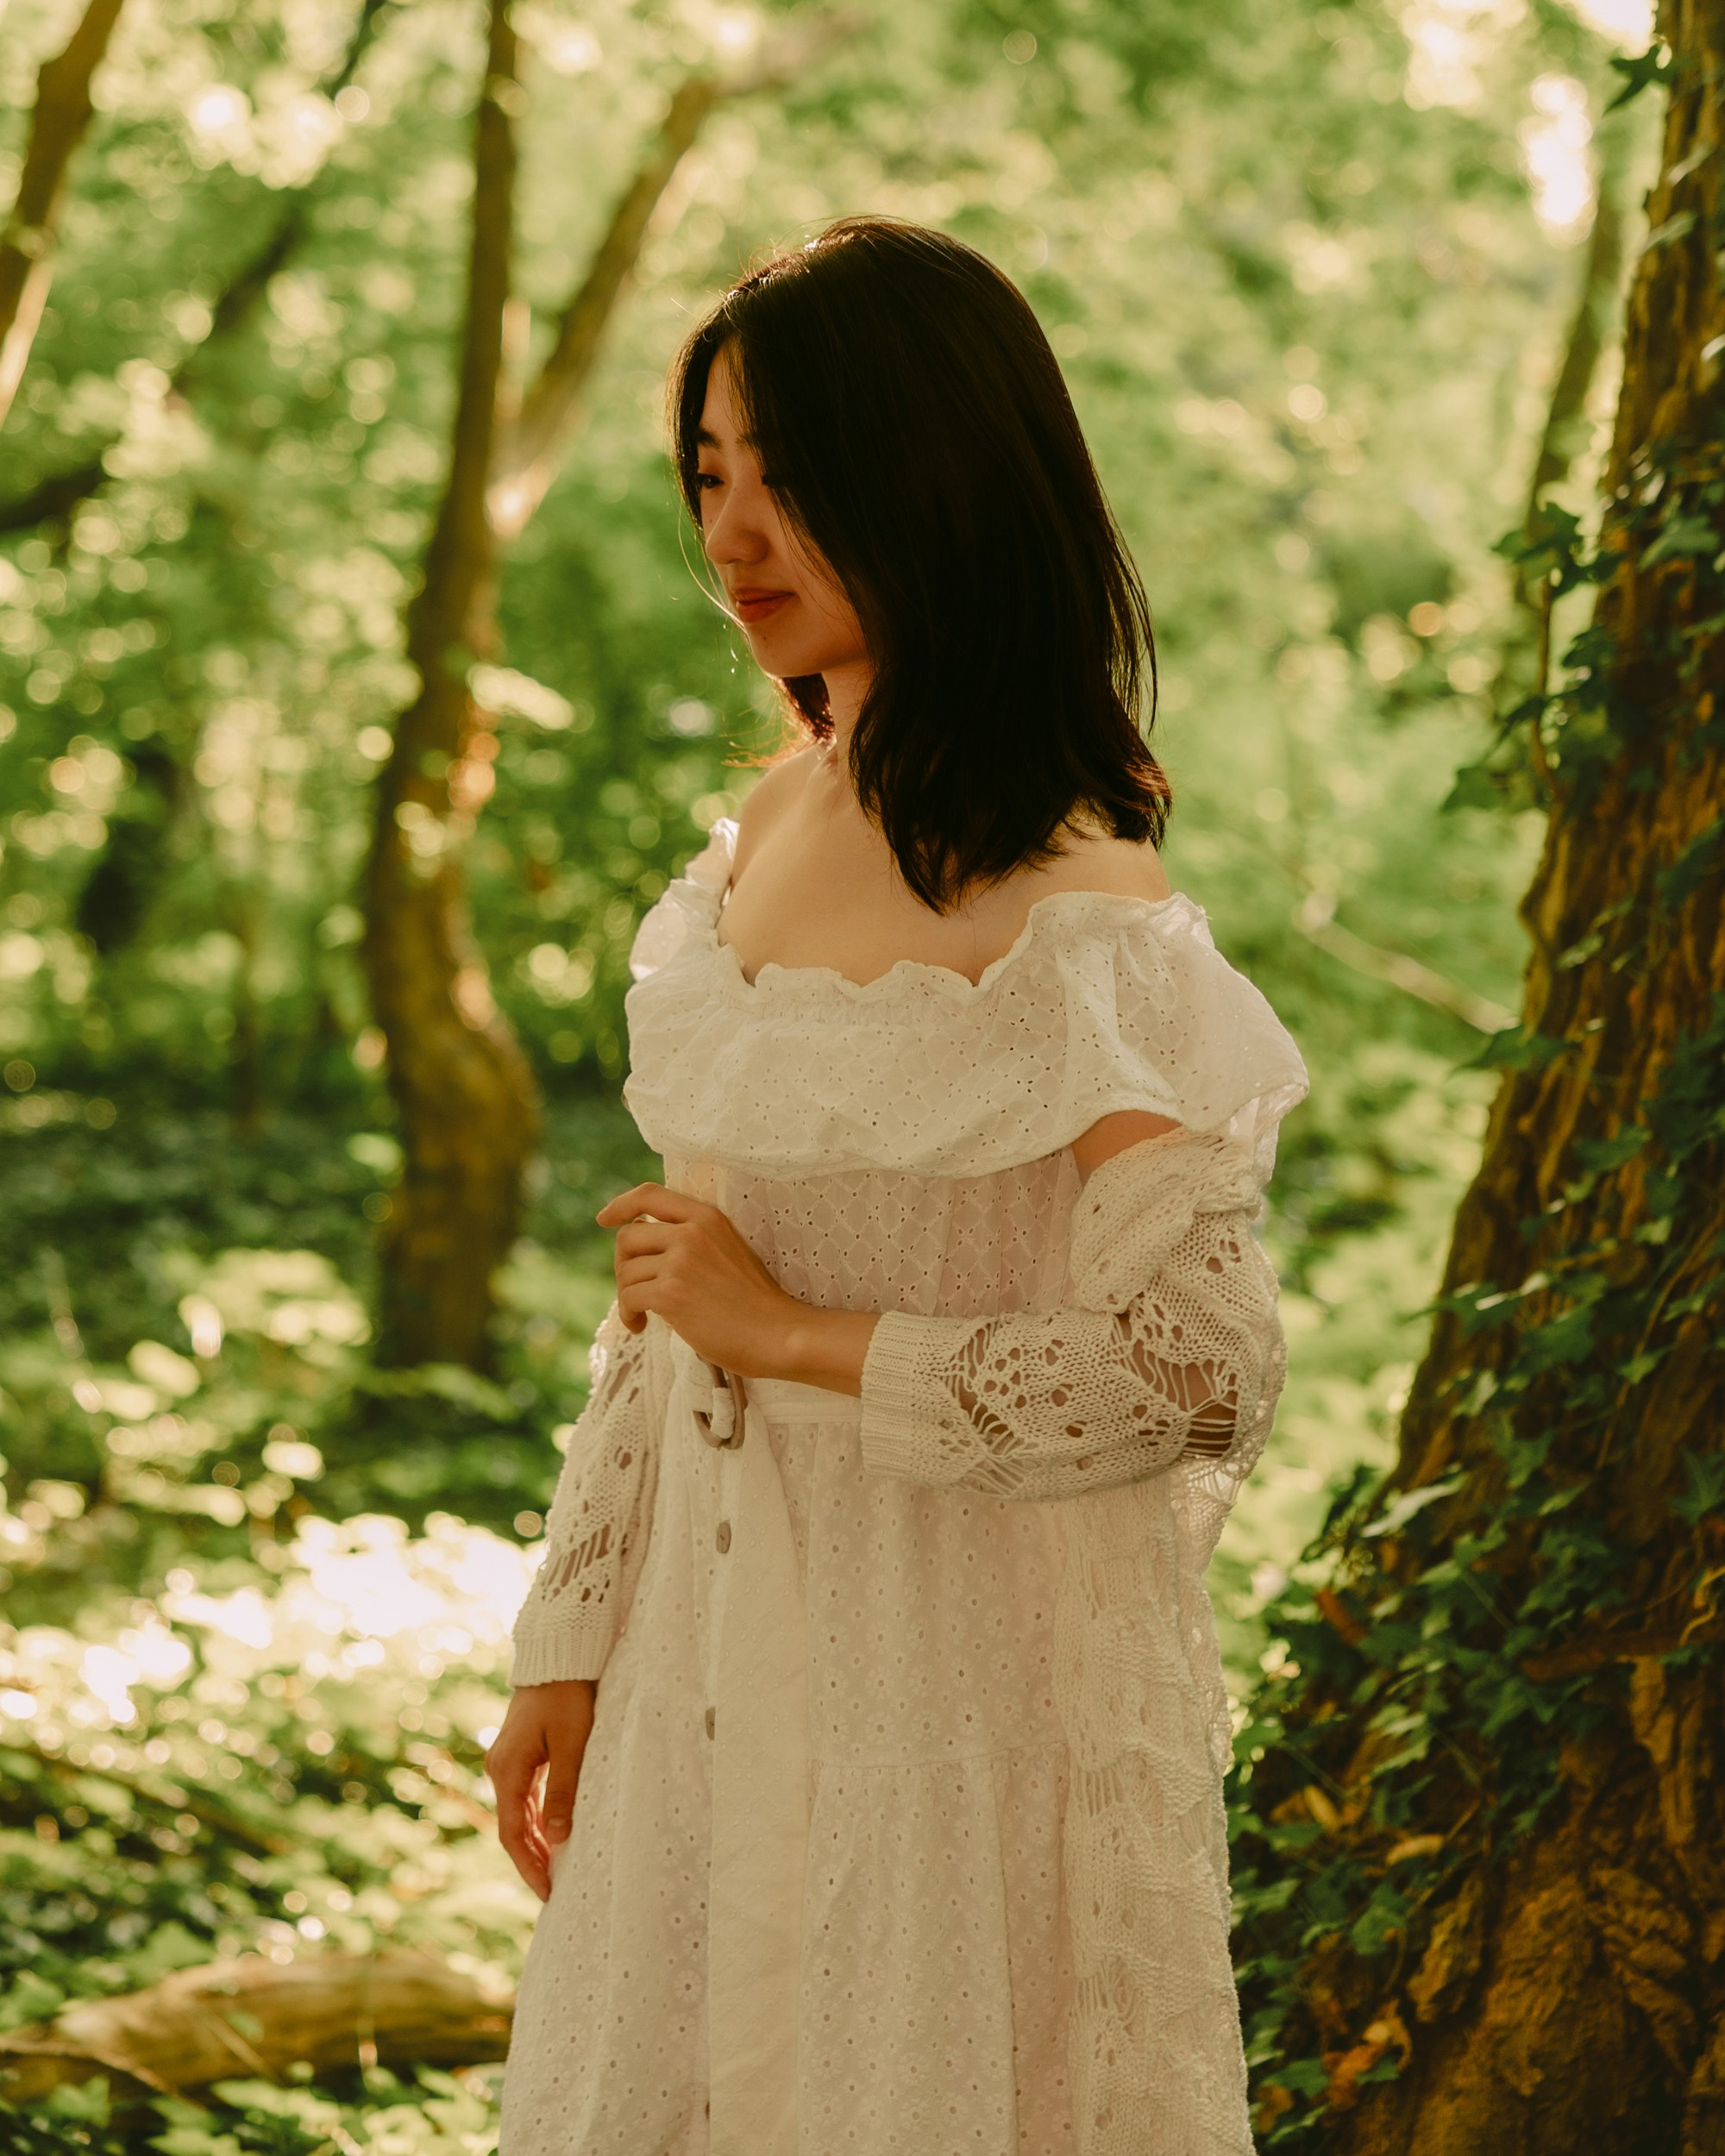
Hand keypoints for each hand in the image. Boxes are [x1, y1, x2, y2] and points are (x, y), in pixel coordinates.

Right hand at [486, 1679, 594, 1902]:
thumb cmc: (568, 1696)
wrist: (558, 1655)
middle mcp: (500, 1768)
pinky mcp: (519, 1752)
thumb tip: (555, 1840)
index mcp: (507, 1770)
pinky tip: (552, 1834)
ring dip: (534, 1841)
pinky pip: (524, 1796)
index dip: (529, 1865)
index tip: (547, 1891)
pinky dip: (536, 1819)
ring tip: (555, 1869)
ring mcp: (507, 1760)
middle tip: (553, 1889)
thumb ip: (562, 1793)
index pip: (512, 1833)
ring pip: (517, 1813)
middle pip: (512, 1827)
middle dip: (531, 1859)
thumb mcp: (571, 1745)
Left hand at [596, 1181, 807, 1374]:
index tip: (604, 1219)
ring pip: (626, 1271)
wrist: (777, 1333)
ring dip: (626, 1297)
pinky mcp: (671, 1292)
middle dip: (623, 1266)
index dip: (621, 1204)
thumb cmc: (754, 1302)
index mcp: (707, 1217)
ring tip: (642, 1316)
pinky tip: (642, 1327)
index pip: (651, 1195)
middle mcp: (691, 1232)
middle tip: (635, 1291)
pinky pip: (629, 1297)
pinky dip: (629, 1315)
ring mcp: (680, 1261)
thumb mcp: (728, 1251)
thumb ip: (693, 1240)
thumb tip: (644, 1245)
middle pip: (628, 1237)